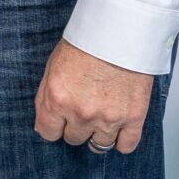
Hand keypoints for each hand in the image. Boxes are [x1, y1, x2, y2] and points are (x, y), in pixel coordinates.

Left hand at [33, 38, 154, 153]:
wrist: (120, 32)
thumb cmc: (86, 45)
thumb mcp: (53, 69)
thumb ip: (47, 99)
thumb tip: (45, 125)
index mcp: (57, 100)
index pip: (48, 133)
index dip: (54, 127)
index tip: (59, 122)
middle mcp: (81, 113)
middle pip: (73, 139)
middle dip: (76, 127)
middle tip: (83, 111)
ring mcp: (108, 118)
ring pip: (98, 145)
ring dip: (98, 134)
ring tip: (101, 118)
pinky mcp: (133, 117)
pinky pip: (126, 146)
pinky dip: (122, 141)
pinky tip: (119, 130)